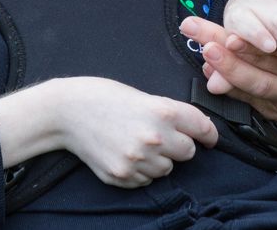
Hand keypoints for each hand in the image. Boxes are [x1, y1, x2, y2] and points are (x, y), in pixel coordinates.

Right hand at [54, 77, 218, 187]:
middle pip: (188, 153)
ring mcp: (138, 160)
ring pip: (167, 169)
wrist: (66, 112)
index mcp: (163, 111)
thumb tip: (197, 130)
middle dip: (180, 145)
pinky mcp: (122, 175)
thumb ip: (170, 113)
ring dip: (159, 159)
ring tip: (137, 143)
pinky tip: (125, 153)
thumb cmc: (104, 96)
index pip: (202, 128)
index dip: (209, 134)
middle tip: (163, 136)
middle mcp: (154, 138)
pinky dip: (140, 170)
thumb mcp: (143, 96)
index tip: (210, 139)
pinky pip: (145, 180)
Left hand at [179, 0, 276, 142]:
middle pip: (257, 57)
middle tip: (192, 28)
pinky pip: (255, 102)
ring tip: (205, 54)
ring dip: (228, 70)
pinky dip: (234, 90)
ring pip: (256, 84)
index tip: (229, 26)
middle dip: (222, 42)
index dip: (252, 32)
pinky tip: (214, 79)